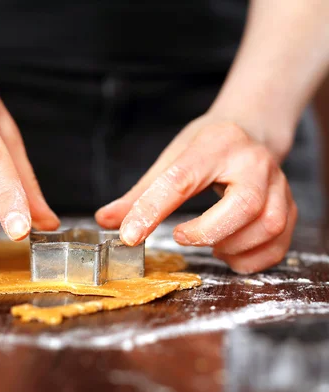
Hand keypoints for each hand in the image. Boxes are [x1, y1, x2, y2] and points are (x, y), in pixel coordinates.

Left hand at [96, 115, 296, 273]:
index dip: (152, 210)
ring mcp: (277, 184)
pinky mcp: (290, 205)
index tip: (130, 236)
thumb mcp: (171, 160)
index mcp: (215, 145)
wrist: (252, 130)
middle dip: (208, 231)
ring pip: (267, 225)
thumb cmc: (208, 146)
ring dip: (231, 246)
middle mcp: (254, 162)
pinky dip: (253, 259)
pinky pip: (280, 242)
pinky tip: (229, 253)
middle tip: (181, 237)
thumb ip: (139, 194)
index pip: (182, 179)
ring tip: (208, 244)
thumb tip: (105, 220)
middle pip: (244, 205)